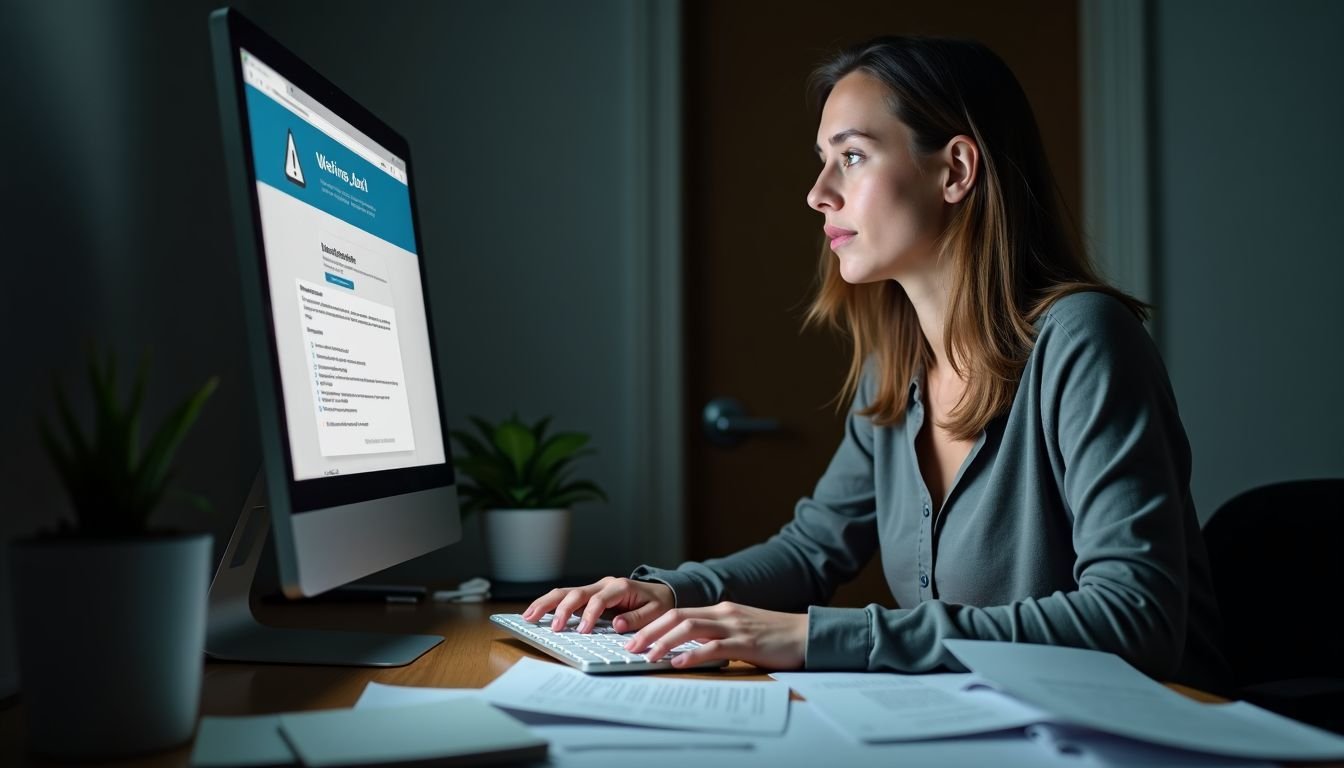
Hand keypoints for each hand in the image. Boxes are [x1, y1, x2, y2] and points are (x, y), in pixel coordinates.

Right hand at [522, 576, 674, 633]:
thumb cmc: (658, 604)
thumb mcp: (656, 613)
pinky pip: (566, 598)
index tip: (583, 632)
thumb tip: (616, 625)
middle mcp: (604, 584)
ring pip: (565, 592)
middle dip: (560, 608)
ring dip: (546, 603)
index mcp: (621, 587)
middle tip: (549, 625)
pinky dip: (550, 605)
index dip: (590, 615)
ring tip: (528, 616)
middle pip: (576, 592)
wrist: (661, 591)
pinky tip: (535, 613)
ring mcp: (594, 588)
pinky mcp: (588, 595)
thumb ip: (637, 618)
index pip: (599, 599)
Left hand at [624, 602, 807, 670]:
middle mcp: (723, 613)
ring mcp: (734, 626)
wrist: (806, 634)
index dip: (654, 624)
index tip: (636, 637)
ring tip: (647, 655)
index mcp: (721, 610)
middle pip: (677, 617)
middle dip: (650, 631)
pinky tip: (678, 663)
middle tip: (631, 645)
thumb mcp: (741, 629)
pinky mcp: (746, 643)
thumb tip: (690, 647)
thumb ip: (717, 633)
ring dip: (665, 642)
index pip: (679, 612)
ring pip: (690, 629)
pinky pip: (713, 647)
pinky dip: (692, 655)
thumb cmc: (774, 636)